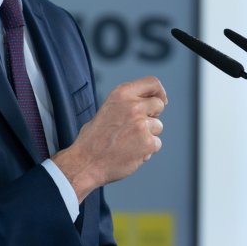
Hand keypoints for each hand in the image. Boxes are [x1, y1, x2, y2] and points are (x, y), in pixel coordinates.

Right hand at [53, 76, 166, 200]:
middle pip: (159, 105)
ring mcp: (142, 124)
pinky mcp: (147, 142)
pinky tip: (131, 152)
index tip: (160, 99)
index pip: (152, 83)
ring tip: (128, 142)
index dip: (159, 92)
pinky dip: (146, 150)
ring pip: (158, 126)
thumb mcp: (107, 108)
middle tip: (139, 126)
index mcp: (122, 94)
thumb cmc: (93, 139)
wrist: (86, 162)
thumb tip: (146, 103)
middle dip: (153, 115)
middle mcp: (133, 106)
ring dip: (148, 135)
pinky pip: (156, 144)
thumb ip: (127, 103)